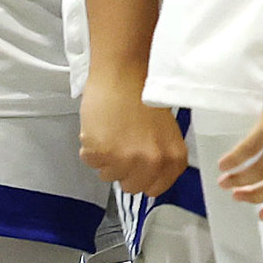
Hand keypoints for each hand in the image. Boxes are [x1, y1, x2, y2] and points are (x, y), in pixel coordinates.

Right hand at [79, 71, 188, 196]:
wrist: (124, 74)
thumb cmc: (143, 96)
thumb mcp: (165, 133)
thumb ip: (160, 157)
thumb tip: (149, 176)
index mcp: (173, 159)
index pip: (155, 188)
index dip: (143, 176)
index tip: (137, 164)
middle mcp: (153, 162)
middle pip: (131, 187)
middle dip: (123, 169)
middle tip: (122, 144)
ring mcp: (126, 160)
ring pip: (108, 175)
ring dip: (105, 158)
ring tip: (111, 131)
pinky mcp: (102, 153)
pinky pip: (90, 161)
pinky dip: (90, 147)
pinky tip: (99, 128)